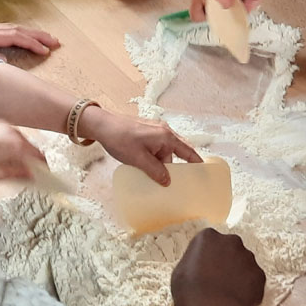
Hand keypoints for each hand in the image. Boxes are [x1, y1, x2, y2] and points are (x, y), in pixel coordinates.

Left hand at [0, 22, 59, 57]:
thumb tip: (4, 60)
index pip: (13, 37)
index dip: (31, 42)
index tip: (45, 50)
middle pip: (17, 30)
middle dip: (38, 35)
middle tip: (55, 42)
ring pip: (13, 29)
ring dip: (31, 33)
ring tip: (46, 39)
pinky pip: (6, 31)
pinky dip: (20, 34)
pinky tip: (25, 39)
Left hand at [0, 120, 46, 181]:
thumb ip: (18, 173)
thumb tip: (32, 176)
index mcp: (15, 144)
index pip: (37, 154)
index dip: (41, 164)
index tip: (44, 170)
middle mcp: (11, 130)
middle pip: (28, 145)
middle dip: (28, 157)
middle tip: (27, 170)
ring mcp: (1, 124)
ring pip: (17, 138)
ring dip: (17, 149)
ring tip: (10, 162)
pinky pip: (7, 132)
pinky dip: (7, 142)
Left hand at [78, 107, 201, 184]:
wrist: (102, 125)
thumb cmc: (120, 139)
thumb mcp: (139, 159)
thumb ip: (155, 171)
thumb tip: (168, 181)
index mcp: (166, 136)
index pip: (187, 151)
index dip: (195, 161)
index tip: (203, 171)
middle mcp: (164, 131)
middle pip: (175, 151)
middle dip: (172, 166)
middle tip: (170, 181)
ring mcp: (154, 130)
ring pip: (164, 150)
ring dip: (159, 162)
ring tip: (150, 174)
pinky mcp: (146, 131)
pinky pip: (156, 146)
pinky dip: (153, 157)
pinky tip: (144, 165)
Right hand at [172, 229, 265, 305]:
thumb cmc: (187, 291)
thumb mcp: (181, 270)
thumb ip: (196, 262)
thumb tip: (202, 267)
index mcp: (208, 237)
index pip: (210, 242)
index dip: (208, 257)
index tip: (206, 270)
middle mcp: (232, 241)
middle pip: (231, 249)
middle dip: (227, 262)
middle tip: (219, 281)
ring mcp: (249, 258)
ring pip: (245, 265)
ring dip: (239, 276)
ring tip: (229, 295)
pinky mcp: (260, 276)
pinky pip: (254, 282)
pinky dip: (249, 291)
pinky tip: (238, 302)